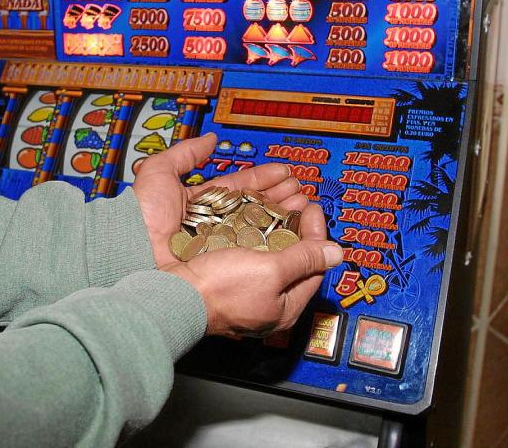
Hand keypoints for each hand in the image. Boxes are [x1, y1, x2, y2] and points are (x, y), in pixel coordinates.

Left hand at [134, 133, 308, 265]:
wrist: (135, 251)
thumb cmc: (141, 215)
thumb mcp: (161, 172)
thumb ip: (186, 153)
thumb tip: (209, 139)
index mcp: (197, 204)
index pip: (236, 188)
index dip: (261, 179)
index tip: (282, 172)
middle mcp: (210, 226)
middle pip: (252, 209)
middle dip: (278, 197)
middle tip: (299, 189)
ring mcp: (217, 245)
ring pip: (256, 229)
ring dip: (281, 215)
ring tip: (302, 204)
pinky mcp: (222, 263)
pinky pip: (251, 251)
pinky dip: (273, 240)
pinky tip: (290, 229)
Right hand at [163, 205, 342, 335]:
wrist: (170, 294)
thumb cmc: (221, 290)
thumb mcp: (270, 271)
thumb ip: (304, 259)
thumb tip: (337, 253)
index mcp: (284, 307)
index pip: (313, 268)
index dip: (316, 236)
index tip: (311, 208)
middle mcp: (265, 299)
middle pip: (289, 258)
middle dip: (294, 226)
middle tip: (295, 201)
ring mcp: (241, 288)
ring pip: (264, 250)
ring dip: (271, 223)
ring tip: (274, 201)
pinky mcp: (220, 274)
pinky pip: (242, 248)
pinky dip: (247, 229)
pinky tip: (245, 214)